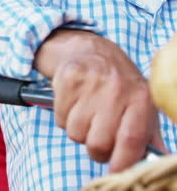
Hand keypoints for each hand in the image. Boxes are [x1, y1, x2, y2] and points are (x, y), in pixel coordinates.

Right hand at [35, 30, 167, 171]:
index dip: (121, 162)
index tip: (115, 168)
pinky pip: (60, 119)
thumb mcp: (140, 104)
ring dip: (79, 129)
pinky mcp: (68, 78)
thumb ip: (148, 134)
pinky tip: (75, 101)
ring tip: (87, 111)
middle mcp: (117, 88)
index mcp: (140, 98)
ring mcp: (91, 81)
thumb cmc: (118, 84)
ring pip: (76, 133)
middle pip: (98, 143)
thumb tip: (159, 158)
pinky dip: (64, 116)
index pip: (131, 140)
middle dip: (96, 147)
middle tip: (98, 132)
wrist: (90, 51)